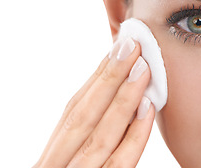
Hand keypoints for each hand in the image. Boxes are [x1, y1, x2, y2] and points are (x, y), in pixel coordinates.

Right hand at [33, 38, 154, 167]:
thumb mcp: (68, 162)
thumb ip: (83, 141)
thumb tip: (111, 98)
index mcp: (52, 156)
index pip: (73, 111)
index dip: (97, 78)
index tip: (118, 49)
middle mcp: (57, 163)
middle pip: (83, 117)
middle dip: (109, 78)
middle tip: (131, 45)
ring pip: (99, 136)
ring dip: (123, 99)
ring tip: (142, 68)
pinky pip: (118, 165)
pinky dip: (133, 137)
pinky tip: (147, 110)